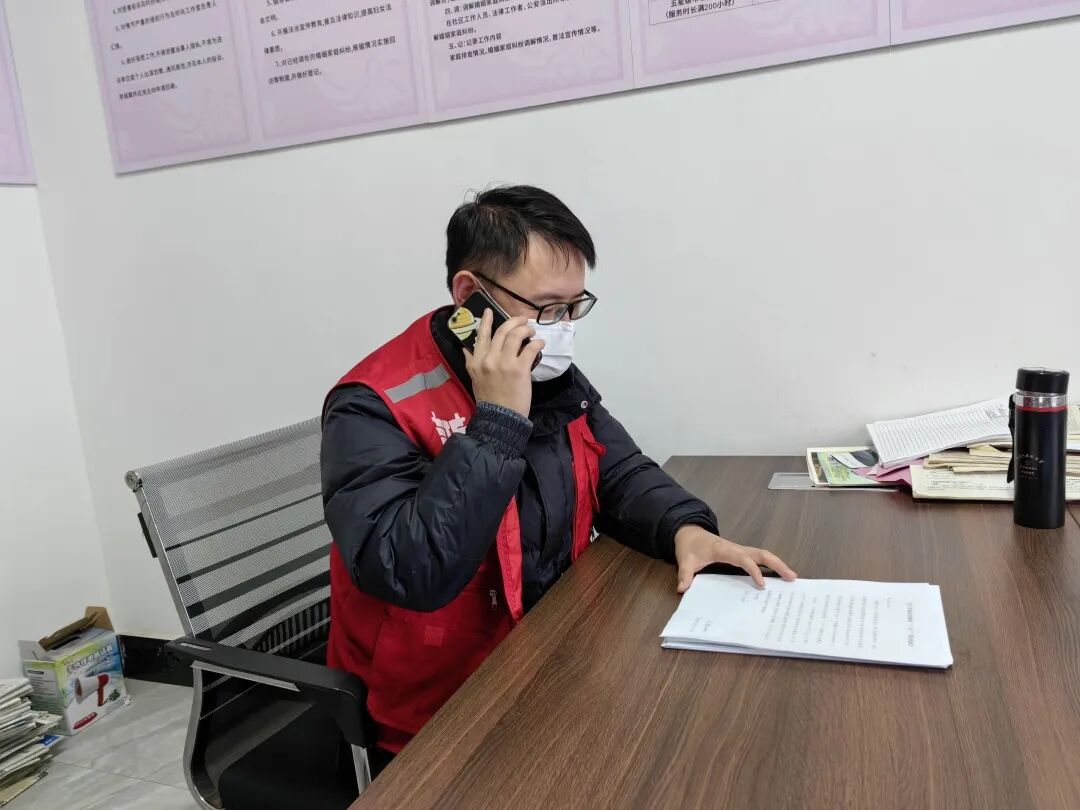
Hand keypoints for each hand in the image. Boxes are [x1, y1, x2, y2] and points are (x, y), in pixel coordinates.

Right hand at [464, 309, 544, 417]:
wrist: (499, 418)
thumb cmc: (489, 400)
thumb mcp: (474, 379)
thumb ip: (471, 363)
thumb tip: (466, 350)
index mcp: (476, 362)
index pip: (481, 336)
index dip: (486, 322)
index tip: (490, 311)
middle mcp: (488, 359)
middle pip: (501, 332)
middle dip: (513, 321)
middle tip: (522, 319)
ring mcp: (504, 363)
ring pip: (515, 336)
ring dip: (526, 329)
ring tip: (532, 330)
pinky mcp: (519, 369)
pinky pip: (530, 348)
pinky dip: (537, 343)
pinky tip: (540, 343)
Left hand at [674, 525, 796, 592]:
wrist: (690, 533)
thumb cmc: (690, 547)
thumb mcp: (685, 561)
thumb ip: (685, 575)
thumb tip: (683, 589)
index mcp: (724, 549)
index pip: (743, 559)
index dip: (753, 570)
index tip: (762, 584)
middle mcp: (736, 548)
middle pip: (761, 553)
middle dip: (777, 564)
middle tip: (792, 577)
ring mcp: (740, 550)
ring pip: (763, 554)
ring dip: (777, 564)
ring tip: (792, 577)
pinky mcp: (741, 553)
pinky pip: (759, 558)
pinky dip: (771, 564)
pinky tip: (779, 576)